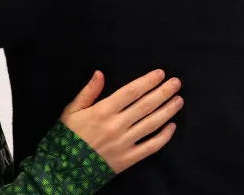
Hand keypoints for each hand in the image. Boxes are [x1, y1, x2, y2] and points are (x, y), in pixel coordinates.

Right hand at [61, 70, 182, 172]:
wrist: (64, 169)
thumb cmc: (68, 137)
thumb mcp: (71, 111)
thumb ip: (88, 91)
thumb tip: (100, 73)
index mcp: (103, 111)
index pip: (131, 92)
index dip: (148, 81)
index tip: (160, 74)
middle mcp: (117, 125)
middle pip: (146, 105)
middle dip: (163, 92)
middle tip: (176, 83)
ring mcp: (125, 143)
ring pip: (152, 124)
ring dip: (168, 111)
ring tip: (179, 100)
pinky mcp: (129, 158)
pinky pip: (151, 147)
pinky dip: (164, 137)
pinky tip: (172, 126)